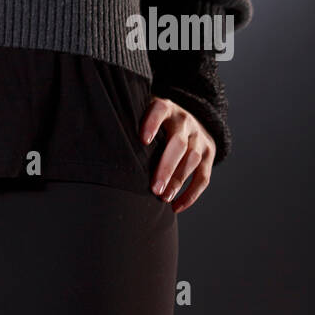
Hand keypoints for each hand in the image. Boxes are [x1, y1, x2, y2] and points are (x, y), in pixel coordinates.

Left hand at [140, 96, 216, 213]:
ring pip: (192, 160)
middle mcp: (185, 121)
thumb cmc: (155, 122)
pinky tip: (176, 206)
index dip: (152, 123)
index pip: (160, 110)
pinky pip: (203, 177)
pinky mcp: (209, 154)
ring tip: (163, 198)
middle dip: (166, 167)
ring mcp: (199, 137)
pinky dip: (191, 194)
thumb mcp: (144, 113)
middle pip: (178, 143)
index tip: (143, 140)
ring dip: (178, 182)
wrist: (189, 120)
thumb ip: (131, 122)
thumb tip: (106, 141)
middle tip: (154, 188)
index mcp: (166, 108)